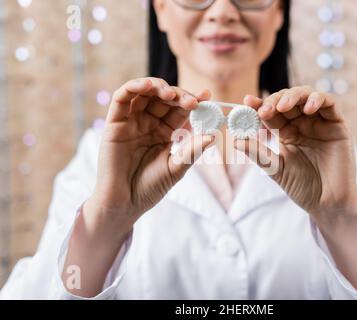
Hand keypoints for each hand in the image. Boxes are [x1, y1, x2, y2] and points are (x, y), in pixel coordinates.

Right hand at [87, 77, 214, 237]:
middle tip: (191, 101)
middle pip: (164, 98)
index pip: (180, 110)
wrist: (125, 203)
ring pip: (144, 93)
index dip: (193, 100)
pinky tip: (148, 86)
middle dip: (179, 95)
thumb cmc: (150, 188)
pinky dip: (134, 87)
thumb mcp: (176, 168)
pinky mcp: (114, 123)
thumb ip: (192, 150)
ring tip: (171, 94)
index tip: (207, 96)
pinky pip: (122, 98)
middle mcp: (148, 123)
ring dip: (158, 86)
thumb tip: (214, 135)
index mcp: (164, 132)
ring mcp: (131, 121)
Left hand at [235, 86, 356, 227]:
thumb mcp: (276, 169)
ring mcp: (319, 123)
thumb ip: (258, 153)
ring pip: (306, 95)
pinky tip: (307, 109)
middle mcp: (302, 124)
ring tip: (282, 107)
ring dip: (293, 96)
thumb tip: (235, 140)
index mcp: (286, 132)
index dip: (259, 105)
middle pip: (287, 100)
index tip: (247, 102)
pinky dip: (317, 100)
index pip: (271, 112)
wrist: (327, 204)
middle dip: (274, 100)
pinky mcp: (337, 125)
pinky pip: (330, 103)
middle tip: (263, 109)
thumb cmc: (302, 187)